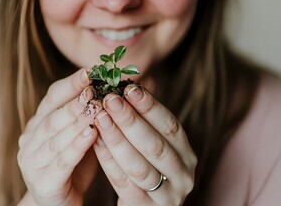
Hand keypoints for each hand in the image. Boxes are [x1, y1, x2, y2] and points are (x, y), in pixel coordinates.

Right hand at [17, 69, 101, 205]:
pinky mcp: (42, 183)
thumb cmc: (74, 165)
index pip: (52, 97)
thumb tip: (114, 89)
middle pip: (53, 115)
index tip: (90, 71)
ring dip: (76, 120)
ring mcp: (32, 162)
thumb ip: (90, 115)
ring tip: (95, 107)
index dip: (70, 84)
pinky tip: (91, 134)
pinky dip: (76, 146)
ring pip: (56, 137)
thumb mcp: (81, 136)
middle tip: (94, 87)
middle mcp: (30, 140)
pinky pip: (61, 162)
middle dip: (75, 100)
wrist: (60, 204)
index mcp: (38, 124)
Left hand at [93, 84, 196, 205]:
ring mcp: (167, 196)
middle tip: (110, 100)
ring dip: (117, 139)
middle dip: (130, 120)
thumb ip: (144, 124)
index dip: (149, 106)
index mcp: (186, 154)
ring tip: (100, 118)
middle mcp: (183, 175)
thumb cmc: (146, 168)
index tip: (129, 87)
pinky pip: (124, 184)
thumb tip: (125, 89)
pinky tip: (96, 142)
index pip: (170, 126)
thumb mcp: (152, 146)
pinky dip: (108, 161)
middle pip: (155, 145)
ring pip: (139, 165)